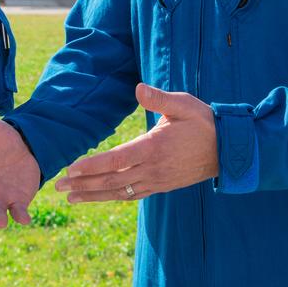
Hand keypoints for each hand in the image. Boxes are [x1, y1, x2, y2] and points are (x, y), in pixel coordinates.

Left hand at [55, 83, 218, 201]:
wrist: (229, 150)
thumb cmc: (204, 122)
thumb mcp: (184, 104)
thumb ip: (159, 98)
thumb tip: (138, 88)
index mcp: (154, 148)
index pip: (116, 160)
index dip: (92, 166)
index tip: (70, 169)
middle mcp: (153, 168)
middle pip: (112, 180)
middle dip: (83, 184)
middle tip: (58, 187)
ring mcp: (157, 180)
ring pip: (120, 192)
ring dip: (93, 195)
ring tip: (71, 198)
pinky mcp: (162, 186)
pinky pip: (133, 195)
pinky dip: (114, 197)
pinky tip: (99, 197)